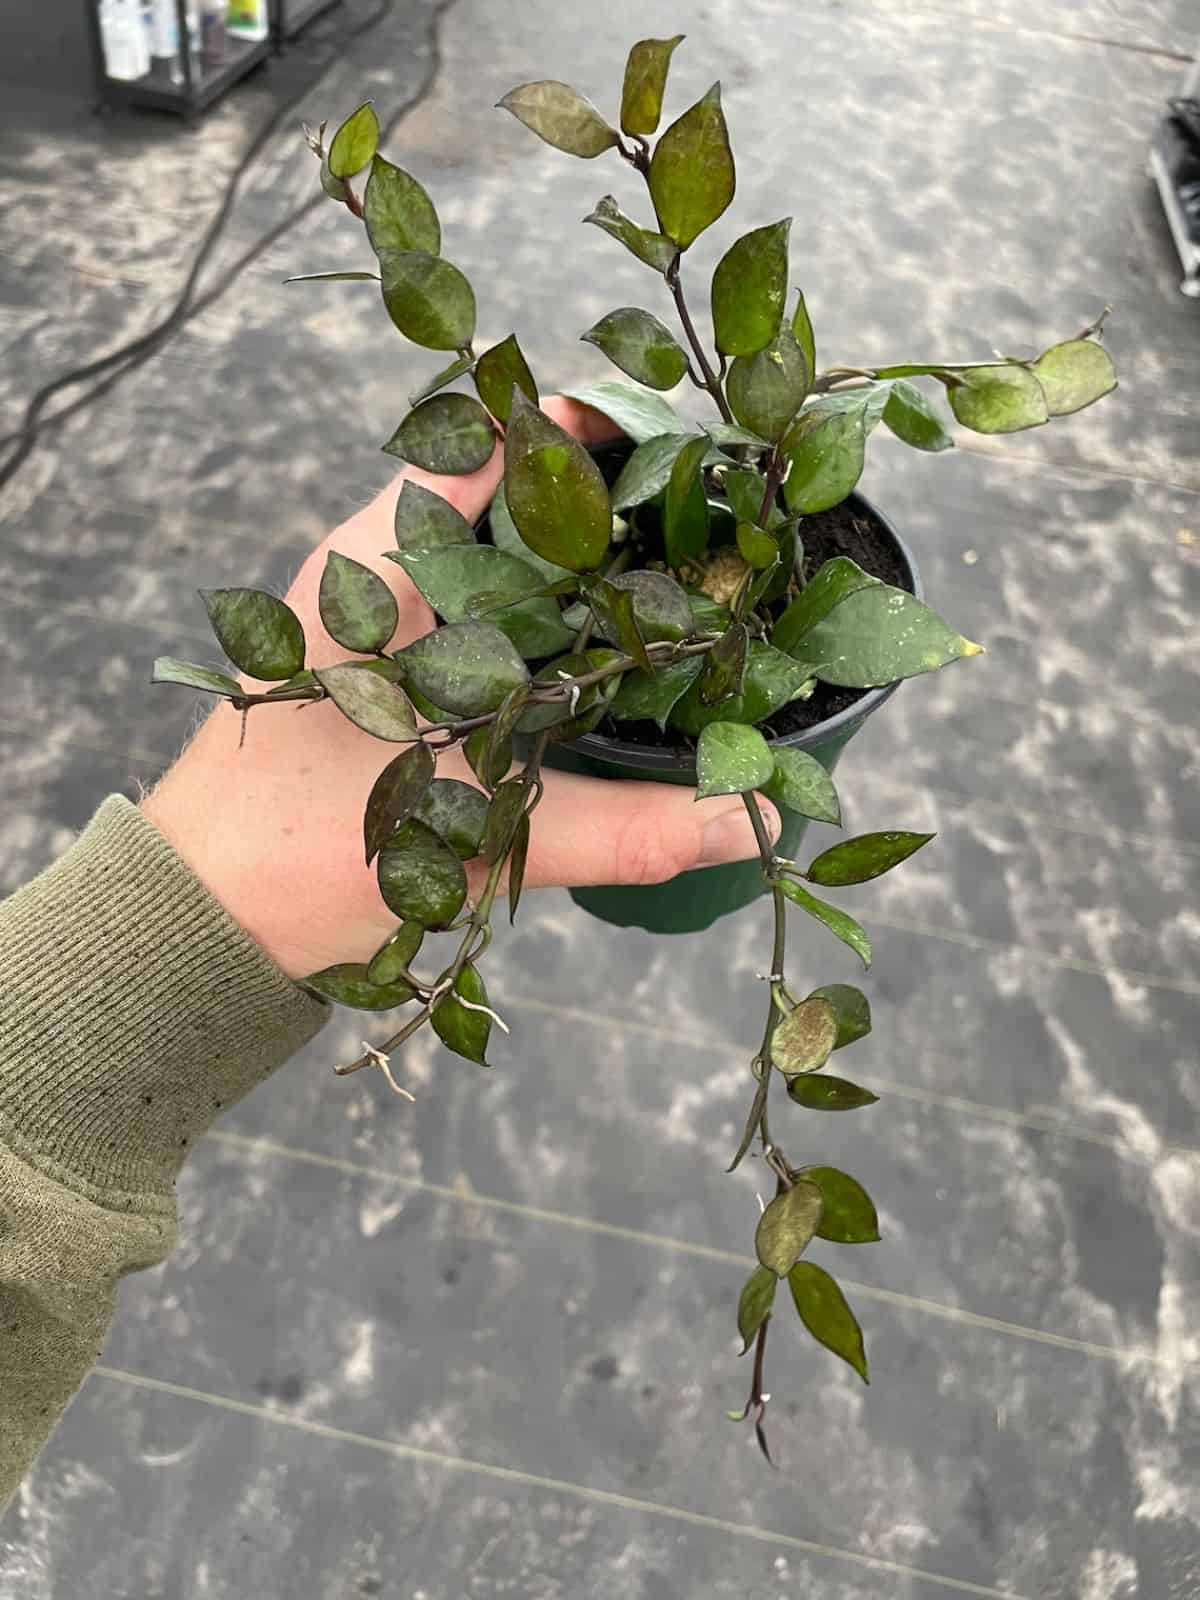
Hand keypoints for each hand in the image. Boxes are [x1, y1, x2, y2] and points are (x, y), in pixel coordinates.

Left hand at [141, 398, 779, 979]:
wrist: (196, 923)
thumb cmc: (298, 859)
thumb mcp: (471, 835)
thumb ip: (619, 829)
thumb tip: (753, 821)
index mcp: (371, 569)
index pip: (486, 447)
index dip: (580, 429)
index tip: (678, 436)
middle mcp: (369, 575)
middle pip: (502, 497)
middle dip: (601, 497)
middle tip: (711, 509)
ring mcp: (373, 624)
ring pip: (492, 561)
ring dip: (575, 562)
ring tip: (686, 568)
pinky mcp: (382, 677)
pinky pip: (478, 620)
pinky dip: (545, 621)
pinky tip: (610, 652)